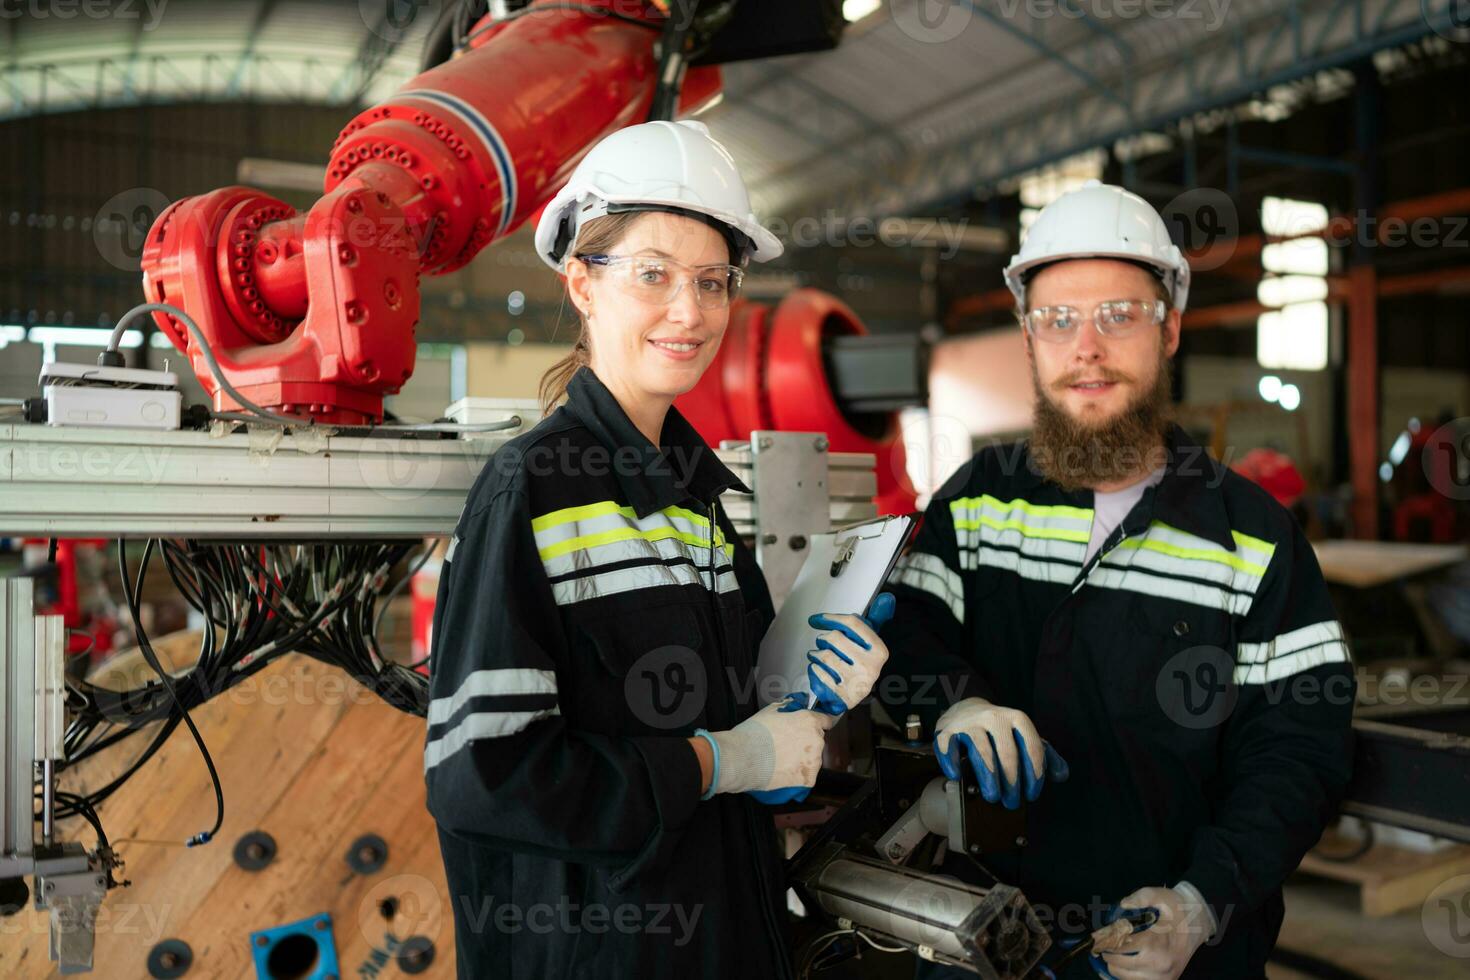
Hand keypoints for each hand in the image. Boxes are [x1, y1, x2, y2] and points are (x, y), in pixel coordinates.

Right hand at [699, 694, 834, 798]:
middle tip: (786, 745)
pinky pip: (807, 776)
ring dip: (802, 759)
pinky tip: (783, 771)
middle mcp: (816, 740)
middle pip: (817, 740)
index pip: (826, 720)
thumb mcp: (771, 710)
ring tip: (781, 760)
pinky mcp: (808, 779)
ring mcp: (814, 761)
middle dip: (805, 742)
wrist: (743, 758)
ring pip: (813, 759)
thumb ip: (788, 707)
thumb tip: (794, 706)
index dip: (818, 723)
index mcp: (809, 721)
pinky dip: (798, 775)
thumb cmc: (754, 733)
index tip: (814, 727)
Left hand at [805, 592, 895, 714]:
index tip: (817, 619)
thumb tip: (886, 598)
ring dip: (815, 654)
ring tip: (818, 656)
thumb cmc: (859, 664)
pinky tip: (818, 669)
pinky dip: (813, 668)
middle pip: (835, 638)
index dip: (831, 618)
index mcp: (879, 650)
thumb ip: (875, 620)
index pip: (852, 623)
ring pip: (824, 655)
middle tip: (822, 642)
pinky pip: (818, 672)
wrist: (852, 697)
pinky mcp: (840, 694)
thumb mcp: (870, 644)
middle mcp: (870, 666)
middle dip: (823, 638)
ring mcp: (855, 681)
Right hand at [932, 697, 1069, 808]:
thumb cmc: (999, 730)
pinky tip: (957, 775)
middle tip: (1012, 802)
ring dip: (989, 778)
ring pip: (981, 752)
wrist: (966, 709)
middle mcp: (994, 718)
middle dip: (1012, 782)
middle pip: (1007, 753)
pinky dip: (953, 761)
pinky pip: (948, 746)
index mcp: (1017, 719)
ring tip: (993, 796)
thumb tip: (1061, 775)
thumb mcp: (1024, 736)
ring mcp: (970, 724)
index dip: (1034, 774)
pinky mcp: (947, 731)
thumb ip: (1045, 755)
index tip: (1032, 794)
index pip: (1031, 747)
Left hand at [1093, 885, 1213, 979]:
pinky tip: (1121, 968)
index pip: (1121, 946)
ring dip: (1115, 968)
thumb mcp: (1158, 895)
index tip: (1097, 937)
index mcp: (1156, 942)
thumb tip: (1122, 905)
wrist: (1199, 923)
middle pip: (1119, 965)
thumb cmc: (1176, 908)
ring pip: (1126, 979)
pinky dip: (1125, 978)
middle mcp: (1159, 963)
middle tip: (1103, 945)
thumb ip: (1139, 898)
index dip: (1105, 941)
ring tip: (1113, 955)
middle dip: (1107, 954)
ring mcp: (1163, 976)